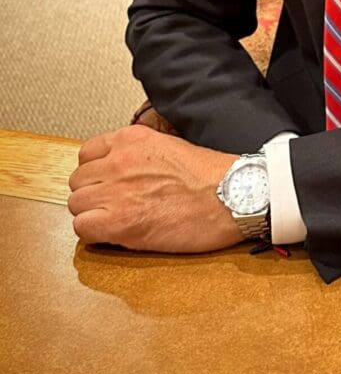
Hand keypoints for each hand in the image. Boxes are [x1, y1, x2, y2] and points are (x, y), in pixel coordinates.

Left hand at [68, 124, 241, 253]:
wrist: (231, 195)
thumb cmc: (210, 175)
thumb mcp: (170, 145)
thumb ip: (139, 153)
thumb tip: (123, 169)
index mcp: (130, 139)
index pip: (86, 154)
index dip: (95, 172)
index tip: (106, 182)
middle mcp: (118, 161)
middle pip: (78, 181)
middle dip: (92, 194)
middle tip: (112, 205)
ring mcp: (116, 191)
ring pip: (76, 205)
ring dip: (91, 214)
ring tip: (114, 221)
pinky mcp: (120, 222)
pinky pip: (82, 228)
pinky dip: (94, 234)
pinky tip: (114, 234)